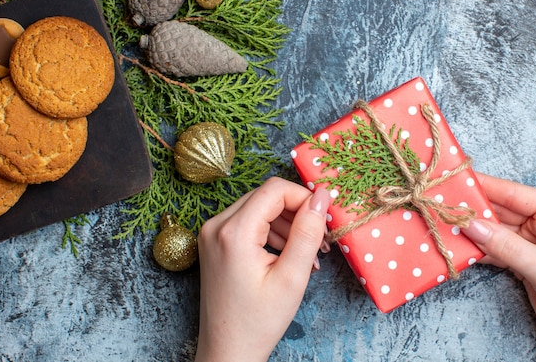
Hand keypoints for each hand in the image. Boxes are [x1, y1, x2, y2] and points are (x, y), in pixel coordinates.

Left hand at [195, 177, 330, 361]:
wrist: (227, 352)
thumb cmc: (258, 322)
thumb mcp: (292, 277)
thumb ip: (308, 232)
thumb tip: (322, 196)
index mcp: (233, 232)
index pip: (275, 189)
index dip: (304, 198)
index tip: (324, 218)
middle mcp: (216, 225)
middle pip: (266, 196)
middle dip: (297, 211)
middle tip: (320, 238)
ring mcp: (211, 233)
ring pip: (258, 207)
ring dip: (286, 222)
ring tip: (309, 251)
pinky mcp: (214, 241)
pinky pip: (248, 221)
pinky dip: (271, 231)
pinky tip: (288, 253)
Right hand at [462, 173, 535, 361]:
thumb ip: (504, 245)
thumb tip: (470, 224)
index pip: (514, 193)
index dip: (485, 186)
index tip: (457, 181)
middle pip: (501, 210)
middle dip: (474, 210)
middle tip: (443, 204)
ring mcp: (531, 242)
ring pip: (495, 230)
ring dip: (473, 231)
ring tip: (446, 225)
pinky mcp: (522, 261)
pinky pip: (494, 248)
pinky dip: (478, 249)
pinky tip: (460, 247)